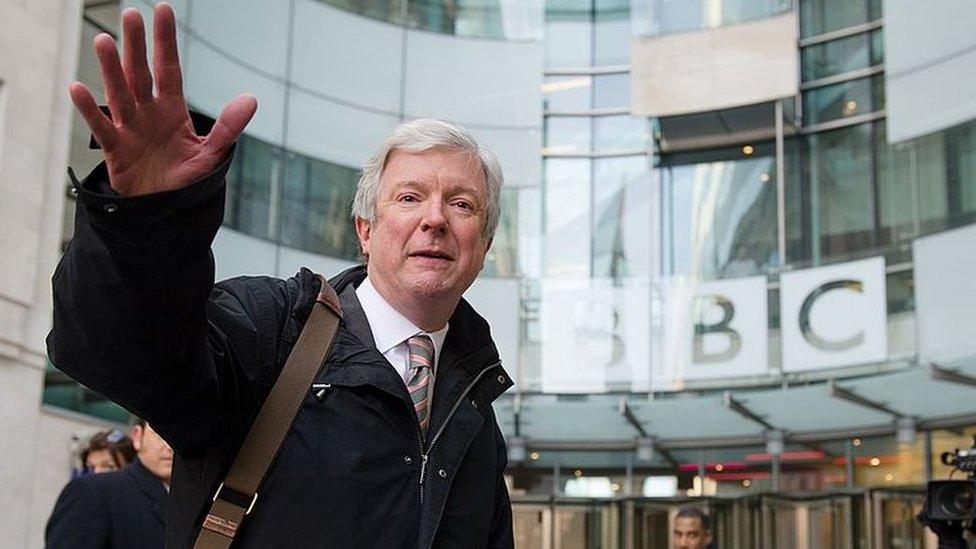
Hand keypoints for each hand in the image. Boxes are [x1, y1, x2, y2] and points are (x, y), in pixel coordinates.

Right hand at [69, 3, 256, 196]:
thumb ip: (229, 127)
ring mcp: (129, 128)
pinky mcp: (115, 149)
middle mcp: (147, 112)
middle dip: (136, 46)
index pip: (168, 69)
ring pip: (118, 93)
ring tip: (104, 41)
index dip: (166, 42)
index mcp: (171, 109)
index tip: (163, 10)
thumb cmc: (185, 177)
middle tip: (131, 14)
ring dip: (111, 69)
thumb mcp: (211, 152)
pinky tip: (78, 88)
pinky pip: (101, 127)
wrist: (164, 207)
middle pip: (140, 73)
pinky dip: (88, 109)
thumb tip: (251, 99)